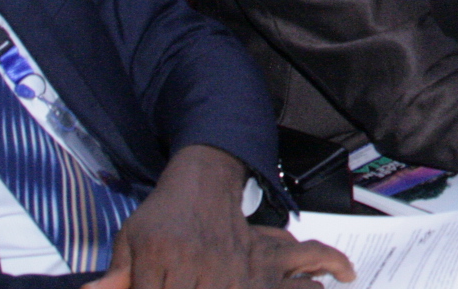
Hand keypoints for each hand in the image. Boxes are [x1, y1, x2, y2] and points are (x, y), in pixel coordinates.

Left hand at [84, 145, 352, 288]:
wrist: (200, 180)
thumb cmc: (162, 216)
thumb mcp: (129, 245)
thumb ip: (115, 279)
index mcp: (166, 265)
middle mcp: (207, 268)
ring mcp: (241, 263)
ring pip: (269, 285)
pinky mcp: (265, 255)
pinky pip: (299, 259)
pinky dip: (323, 263)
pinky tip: (342, 275)